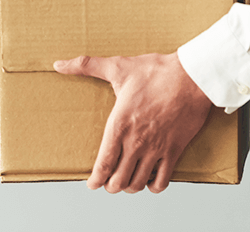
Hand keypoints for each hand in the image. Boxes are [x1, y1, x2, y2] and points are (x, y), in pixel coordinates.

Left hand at [54, 52, 211, 193]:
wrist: (191, 76)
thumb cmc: (156, 71)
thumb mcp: (119, 67)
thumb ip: (86, 66)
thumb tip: (59, 64)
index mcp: (119, 124)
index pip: (103, 164)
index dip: (95, 180)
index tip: (92, 183)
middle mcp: (136, 142)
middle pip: (118, 181)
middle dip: (111, 185)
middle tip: (109, 181)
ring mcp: (156, 148)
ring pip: (138, 183)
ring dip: (130, 186)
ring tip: (128, 179)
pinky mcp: (174, 150)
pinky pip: (163, 181)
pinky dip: (154, 186)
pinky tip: (151, 178)